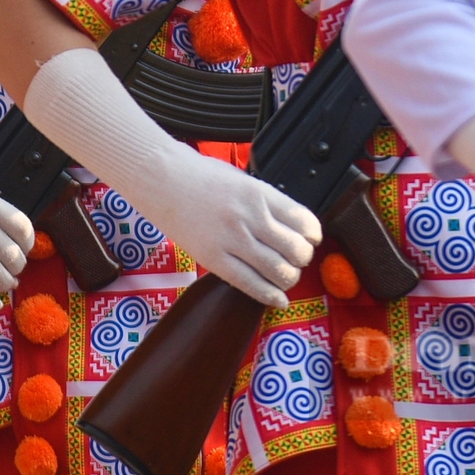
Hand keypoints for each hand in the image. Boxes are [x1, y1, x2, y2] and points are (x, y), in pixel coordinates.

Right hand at [23, 47, 319, 308]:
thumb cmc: (198, 175)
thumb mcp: (240, 179)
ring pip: (280, 271)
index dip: (313, 235)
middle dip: (302, 259)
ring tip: (284, 276)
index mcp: (260, 193)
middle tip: (296, 259)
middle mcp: (251, 216)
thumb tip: (289, 224)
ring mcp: (232, 239)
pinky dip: (270, 296)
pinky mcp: (214, 258)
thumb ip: (265, 201)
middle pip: (297, 249)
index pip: (303, 220)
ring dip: (289, 278)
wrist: (161, 178)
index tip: (311, 239)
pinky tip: (277, 299)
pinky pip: (251, 284)